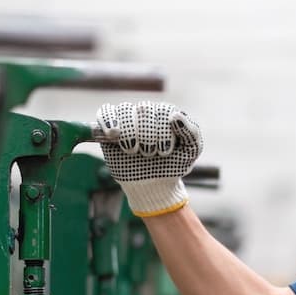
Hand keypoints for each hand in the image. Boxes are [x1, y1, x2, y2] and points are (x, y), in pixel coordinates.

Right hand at [95, 101, 203, 216]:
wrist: (154, 184)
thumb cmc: (174, 165)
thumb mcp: (191, 151)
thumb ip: (190, 132)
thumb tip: (175, 116)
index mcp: (167, 114)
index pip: (163, 111)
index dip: (163, 132)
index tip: (164, 152)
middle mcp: (147, 112)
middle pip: (144, 109)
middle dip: (147, 136)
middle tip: (149, 154)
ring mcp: (128, 119)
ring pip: (125, 110)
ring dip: (130, 132)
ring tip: (133, 150)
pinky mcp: (110, 129)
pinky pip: (105, 113)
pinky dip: (107, 121)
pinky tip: (113, 133)